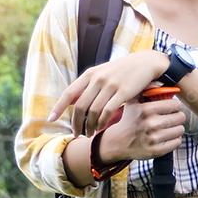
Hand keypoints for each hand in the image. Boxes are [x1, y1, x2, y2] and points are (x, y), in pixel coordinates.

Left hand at [47, 50, 167, 136]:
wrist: (146, 62)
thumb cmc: (122, 71)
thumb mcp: (102, 73)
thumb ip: (88, 86)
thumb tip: (72, 102)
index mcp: (90, 74)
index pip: (69, 93)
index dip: (58, 107)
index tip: (51, 119)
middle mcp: (98, 79)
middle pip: (80, 106)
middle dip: (76, 123)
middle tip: (77, 134)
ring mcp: (111, 85)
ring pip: (93, 111)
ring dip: (89, 126)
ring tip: (89, 134)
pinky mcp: (123, 92)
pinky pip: (108, 111)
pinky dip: (102, 122)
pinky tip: (101, 128)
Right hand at [100, 97, 185, 161]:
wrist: (117, 142)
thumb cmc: (129, 119)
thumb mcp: (132, 101)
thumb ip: (145, 89)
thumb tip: (160, 82)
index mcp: (146, 110)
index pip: (175, 105)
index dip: (175, 106)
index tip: (172, 108)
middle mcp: (150, 124)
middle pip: (180, 117)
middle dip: (177, 117)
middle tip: (172, 117)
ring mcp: (153, 139)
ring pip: (180, 130)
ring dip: (177, 128)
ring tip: (169, 127)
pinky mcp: (156, 151)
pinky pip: (176, 142)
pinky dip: (175, 139)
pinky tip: (167, 137)